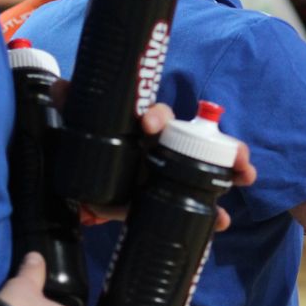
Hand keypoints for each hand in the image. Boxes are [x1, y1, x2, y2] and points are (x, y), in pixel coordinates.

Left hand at [83, 103, 256, 231]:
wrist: (86, 193)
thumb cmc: (91, 152)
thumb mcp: (79, 132)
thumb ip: (72, 107)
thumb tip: (60, 85)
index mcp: (145, 131)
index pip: (159, 117)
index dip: (158, 117)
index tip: (149, 125)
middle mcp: (165, 150)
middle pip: (205, 142)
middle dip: (226, 146)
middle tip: (237, 156)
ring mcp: (172, 176)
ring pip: (211, 171)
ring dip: (234, 172)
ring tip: (246, 178)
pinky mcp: (170, 201)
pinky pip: (198, 204)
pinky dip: (213, 213)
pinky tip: (221, 221)